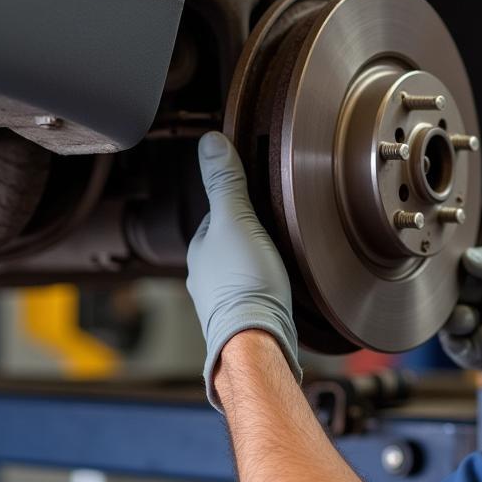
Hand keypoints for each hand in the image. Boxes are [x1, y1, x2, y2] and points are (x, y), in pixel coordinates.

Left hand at [186, 131, 300, 409]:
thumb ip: (226, 183)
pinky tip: (280, 284)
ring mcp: (224, 299)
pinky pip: (253, 291)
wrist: (258, 338)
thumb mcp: (237, 220)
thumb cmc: (245, 284)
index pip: (218, 213)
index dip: (238, 202)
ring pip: (239, 269)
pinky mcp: (245, 316)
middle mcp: (206, 276)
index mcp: (200, 249)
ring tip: (280, 254)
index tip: (256, 196)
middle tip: (274, 226)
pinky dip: (263, 285)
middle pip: (229, 242)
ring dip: (256, 261)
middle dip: (248, 235)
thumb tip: (210, 142)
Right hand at [439, 242, 481, 383]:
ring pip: (455, 329)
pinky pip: (469, 355)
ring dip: (454, 325)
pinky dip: (468, 348)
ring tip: (468, 320)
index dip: (454, 274)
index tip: (450, 277)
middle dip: (448, 302)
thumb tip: (468, 260)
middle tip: (459, 304)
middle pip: (455, 301)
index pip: (465, 271)